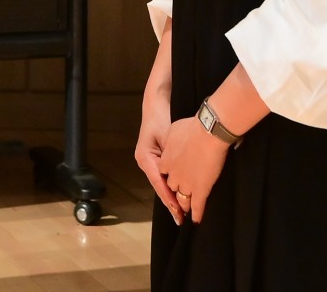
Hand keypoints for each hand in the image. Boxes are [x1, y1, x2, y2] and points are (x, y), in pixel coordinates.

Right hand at [134, 101, 181, 216]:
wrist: (155, 108)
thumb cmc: (161, 120)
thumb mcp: (167, 135)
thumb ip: (171, 154)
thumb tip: (178, 173)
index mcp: (145, 158)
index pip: (158, 182)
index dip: (168, 197)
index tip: (178, 210)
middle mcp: (145, 163)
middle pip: (159, 187)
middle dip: (171, 203)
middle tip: (181, 219)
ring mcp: (149, 163)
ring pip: (162, 185)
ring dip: (171, 199)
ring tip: (181, 215)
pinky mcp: (155, 162)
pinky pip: (164, 179)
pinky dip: (171, 189)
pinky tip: (179, 199)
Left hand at [155, 116, 230, 223]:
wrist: (208, 132)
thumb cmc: (192, 127)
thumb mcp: (174, 131)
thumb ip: (170, 140)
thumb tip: (173, 141)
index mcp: (165, 161)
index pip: (163, 174)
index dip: (168, 178)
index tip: (171, 181)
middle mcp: (173, 175)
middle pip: (172, 187)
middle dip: (175, 192)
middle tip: (178, 198)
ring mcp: (186, 183)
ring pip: (183, 199)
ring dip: (184, 205)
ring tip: (186, 211)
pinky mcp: (200, 189)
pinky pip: (197, 205)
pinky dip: (197, 214)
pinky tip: (196, 220)